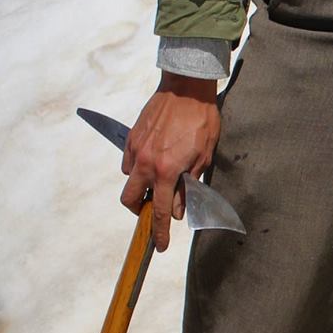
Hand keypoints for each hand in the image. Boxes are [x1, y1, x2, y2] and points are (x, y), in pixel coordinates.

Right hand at [121, 74, 221, 250]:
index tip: (160, 244)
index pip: (159, 210)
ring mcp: (136, 149)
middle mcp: (146, 163)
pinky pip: (128, 161)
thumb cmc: (200, 119)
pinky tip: (153, 160)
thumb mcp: (203, 156)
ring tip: (159, 177)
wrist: (186, 87)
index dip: (159, 232)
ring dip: (140, 185)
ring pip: (128, 180)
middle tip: (153, 206)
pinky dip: (137, 167)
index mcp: (166, 170)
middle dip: (138, 209)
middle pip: (129, 200)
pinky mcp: (132, 137)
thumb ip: (188, 184)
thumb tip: (176, 207)